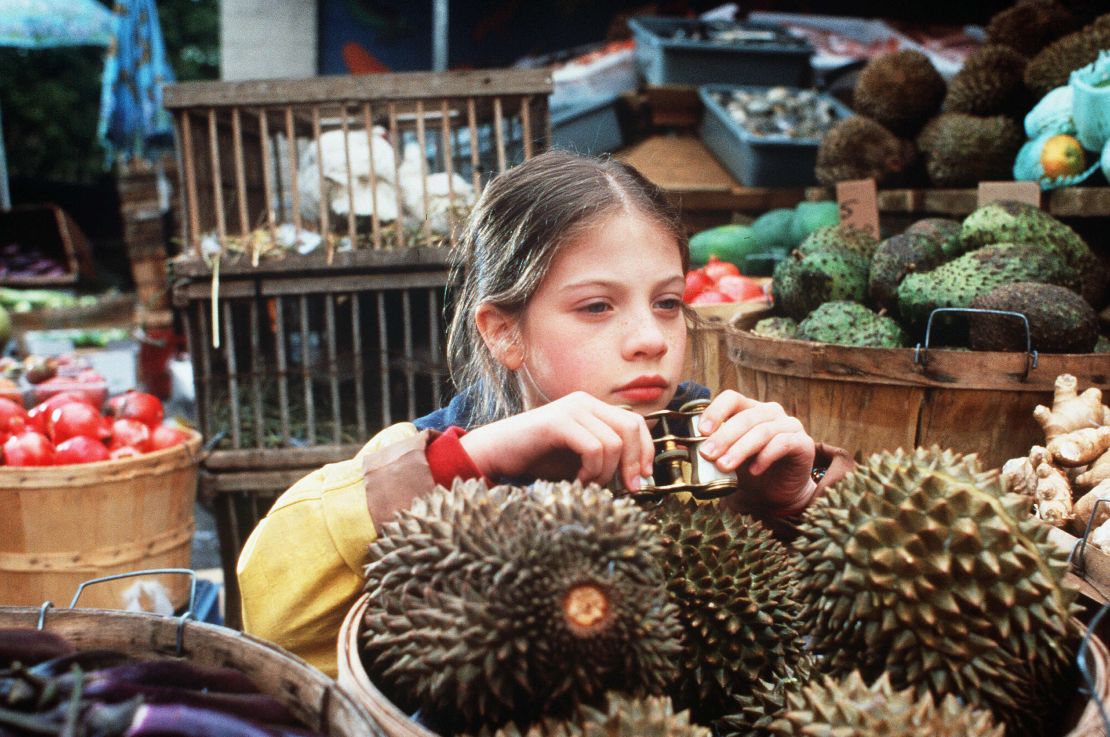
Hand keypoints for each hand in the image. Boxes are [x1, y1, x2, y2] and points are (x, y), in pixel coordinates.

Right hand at [459, 391, 654, 490]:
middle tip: (629, 488)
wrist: (494, 455)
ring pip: (614, 443)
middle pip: (631, 428)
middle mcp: (584, 401)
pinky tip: (577, 480)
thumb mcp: (578, 458)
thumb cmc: (536, 459)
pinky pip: (594, 448)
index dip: (646, 450)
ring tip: (587, 484)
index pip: (635, 423)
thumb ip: (605, 458)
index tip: (642, 478)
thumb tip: (638, 475)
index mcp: (592, 407)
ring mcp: (571, 408)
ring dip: (606, 473)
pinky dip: (591, 471)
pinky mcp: (558, 421)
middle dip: (635, 462)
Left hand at [694, 390, 815, 514]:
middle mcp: (771, 412)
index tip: (701, 431)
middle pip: (746, 416)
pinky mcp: (803, 444)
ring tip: (724, 466)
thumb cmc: (749, 470)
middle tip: (707, 455)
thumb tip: (678, 445)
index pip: (732, 398)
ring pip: (762, 431)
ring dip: (740, 449)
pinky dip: (765, 456)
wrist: (777, 493)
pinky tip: (753, 471)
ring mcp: (790, 426)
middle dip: (723, 436)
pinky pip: (783, 444)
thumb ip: (710, 447)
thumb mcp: (727, 456)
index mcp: (750, 409)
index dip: (716, 411)